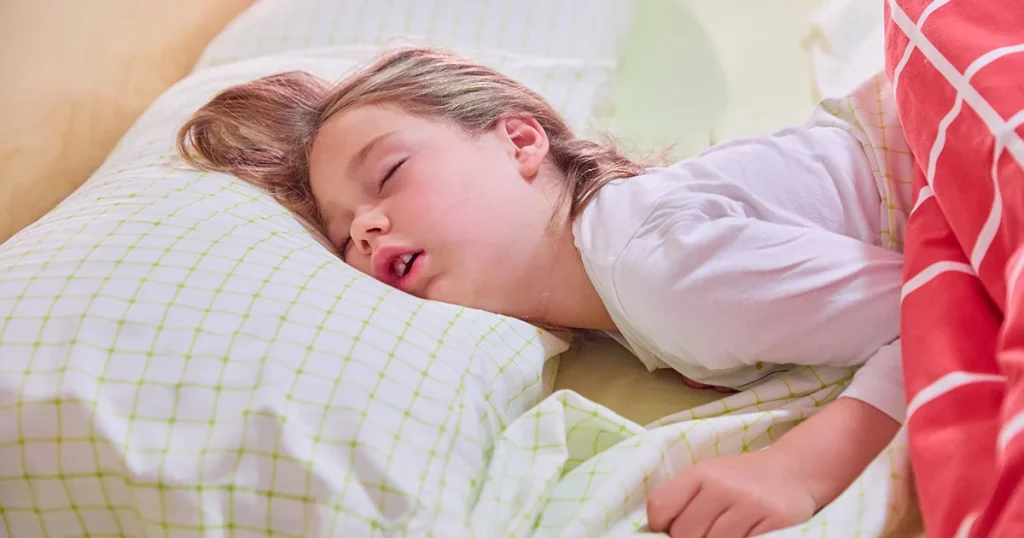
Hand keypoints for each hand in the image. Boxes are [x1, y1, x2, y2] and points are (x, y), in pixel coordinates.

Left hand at [646, 448, 816, 537]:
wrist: (794, 471)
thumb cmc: (741, 480)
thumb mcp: (708, 477)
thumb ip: (683, 500)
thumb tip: (658, 533)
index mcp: (701, 473)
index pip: (660, 507)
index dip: (660, 527)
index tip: (670, 530)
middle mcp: (724, 487)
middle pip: (684, 534)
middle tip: (704, 532)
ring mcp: (750, 506)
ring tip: (723, 533)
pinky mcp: (775, 524)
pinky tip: (743, 535)